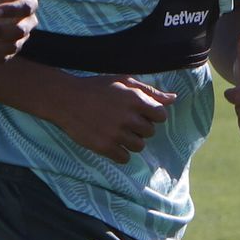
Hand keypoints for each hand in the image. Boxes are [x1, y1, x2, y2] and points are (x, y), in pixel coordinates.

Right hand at [52, 75, 177, 163]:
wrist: (65, 99)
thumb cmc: (97, 88)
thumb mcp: (123, 82)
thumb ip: (150, 91)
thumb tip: (173, 98)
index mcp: (134, 99)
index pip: (160, 115)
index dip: (153, 115)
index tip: (141, 113)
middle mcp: (127, 117)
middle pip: (150, 132)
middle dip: (141, 127)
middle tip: (125, 121)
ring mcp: (115, 133)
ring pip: (139, 146)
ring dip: (131, 141)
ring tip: (117, 131)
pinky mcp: (104, 146)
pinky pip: (124, 158)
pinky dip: (120, 152)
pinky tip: (111, 141)